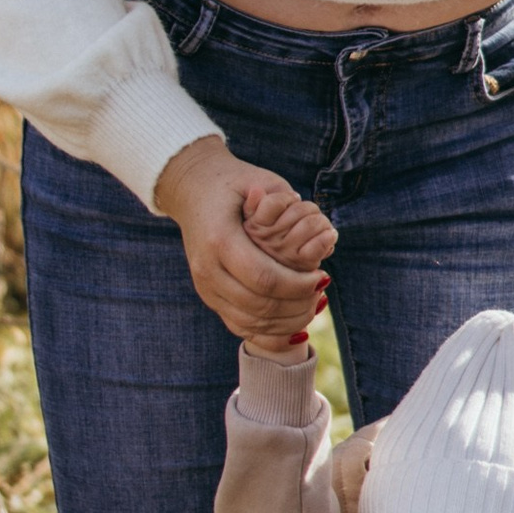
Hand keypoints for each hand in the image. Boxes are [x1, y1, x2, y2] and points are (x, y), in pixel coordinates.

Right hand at [153, 137, 332, 348]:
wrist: (190, 191)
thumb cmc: (230, 184)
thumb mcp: (257, 180)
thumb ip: (283, 203)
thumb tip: (311, 221)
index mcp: (219, 241)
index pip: (264, 278)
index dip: (298, 285)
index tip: (323, 276)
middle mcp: (207, 270)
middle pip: (259, 305)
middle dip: (297, 305)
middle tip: (321, 293)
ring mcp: (205, 287)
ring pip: (250, 322)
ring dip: (286, 322)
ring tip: (312, 306)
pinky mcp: (209, 297)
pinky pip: (239, 326)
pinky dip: (268, 332)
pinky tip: (292, 323)